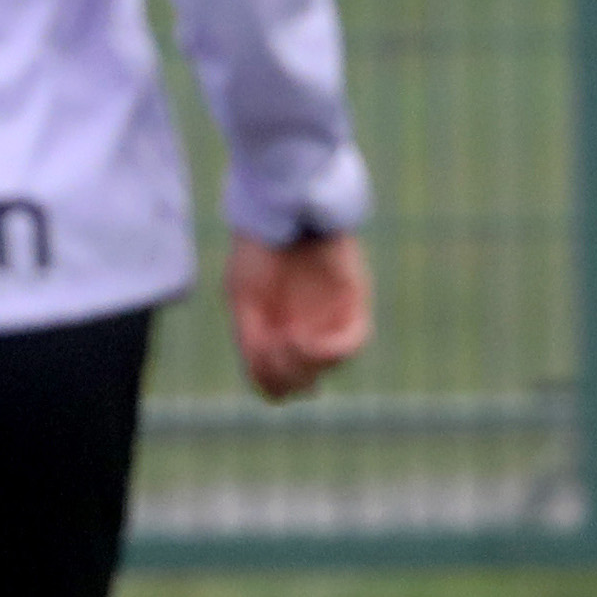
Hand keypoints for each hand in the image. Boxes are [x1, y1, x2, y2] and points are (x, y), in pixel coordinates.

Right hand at [227, 231, 369, 401]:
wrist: (280, 211)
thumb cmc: (257, 251)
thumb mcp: (243, 301)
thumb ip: (251, 342)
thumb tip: (268, 386)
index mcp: (277, 331)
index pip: (280, 379)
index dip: (268, 382)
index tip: (256, 361)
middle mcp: (306, 329)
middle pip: (304, 380)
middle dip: (284, 375)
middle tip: (267, 350)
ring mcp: (331, 317)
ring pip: (328, 366)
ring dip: (304, 365)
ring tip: (286, 341)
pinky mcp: (353, 301)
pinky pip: (354, 340)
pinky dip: (330, 350)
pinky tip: (306, 341)